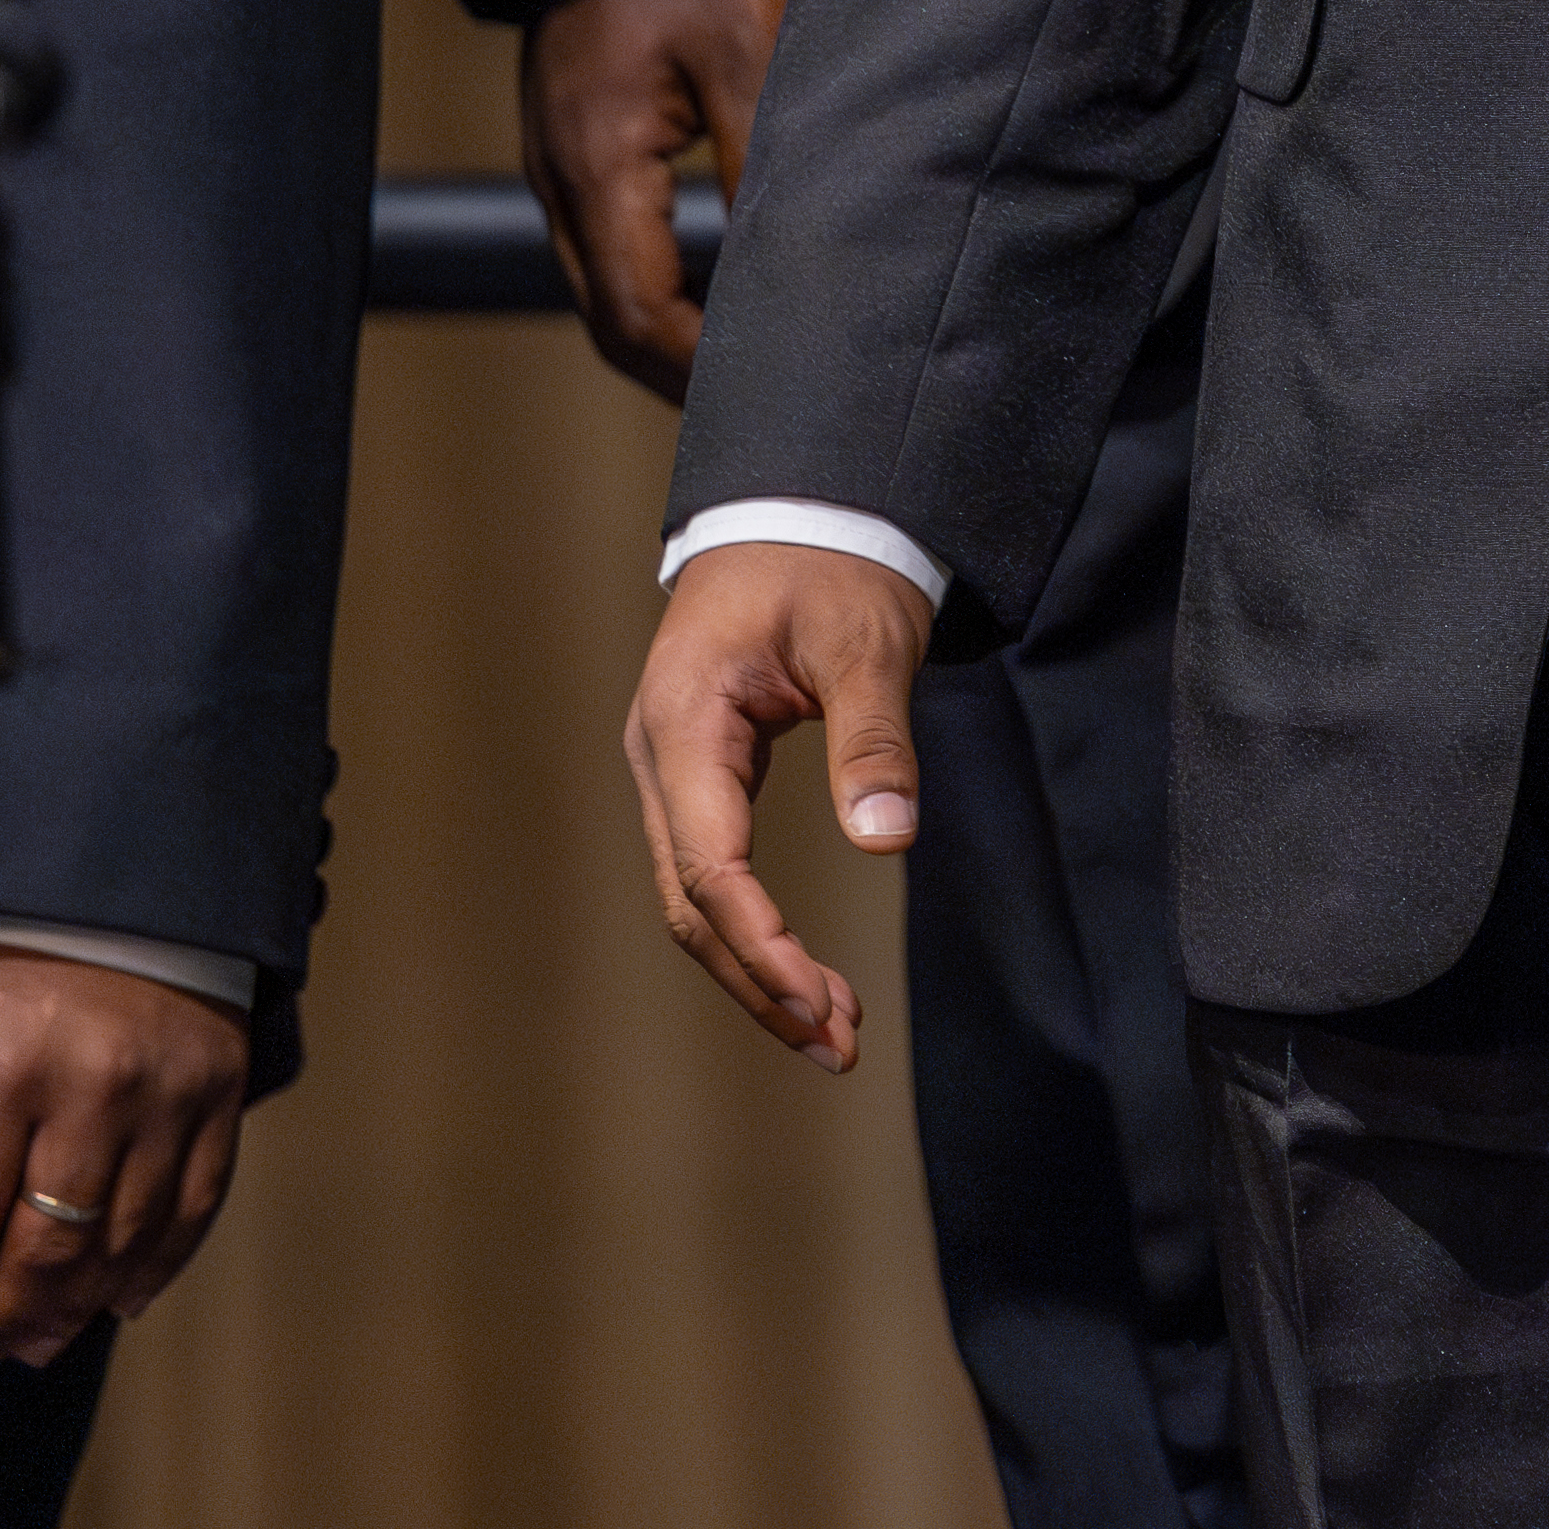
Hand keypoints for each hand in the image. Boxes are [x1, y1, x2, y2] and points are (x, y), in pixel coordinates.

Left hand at [0, 944, 248, 1378]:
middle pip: (43, 1251)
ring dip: (70, 1312)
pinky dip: (157, 1268)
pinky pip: (196, 1207)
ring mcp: (169, 1093)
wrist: (119, 857)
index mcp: (3, 1063)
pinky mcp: (222, 1090)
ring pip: (121, 1245)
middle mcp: (93, 1086)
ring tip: (31, 1344)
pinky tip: (117, 1301)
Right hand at [520, 0, 787, 399]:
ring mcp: (560, 171)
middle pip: (610, 321)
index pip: (635, 312)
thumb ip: (766, 156)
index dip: (695, 370)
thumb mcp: (749, 47)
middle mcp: (563, 181)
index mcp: (598, 163)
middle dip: (680, 377)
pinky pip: (608, 253)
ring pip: (605, 293)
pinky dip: (657, 293)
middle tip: (762, 411)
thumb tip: (791, 261)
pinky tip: (714, 301)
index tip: (763, 397)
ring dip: (668, 340)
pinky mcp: (576, 156)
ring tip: (746, 372)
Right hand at [629, 538, 933, 1068]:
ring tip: (831, 1034)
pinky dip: (755, 930)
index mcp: (684, 722)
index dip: (762, 946)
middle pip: (691, 904)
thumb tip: (889, 839)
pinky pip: (712, 871)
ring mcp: (671, 767)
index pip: (710, 866)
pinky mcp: (698, 774)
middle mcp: (659, 755)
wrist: (798, 502)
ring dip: (757, 970)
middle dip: (760, 981)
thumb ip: (873, 738)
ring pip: (695, 899)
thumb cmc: (830, 561)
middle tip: (836, 1046)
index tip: (820, 1003)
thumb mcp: (865, 640)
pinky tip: (806, 973)